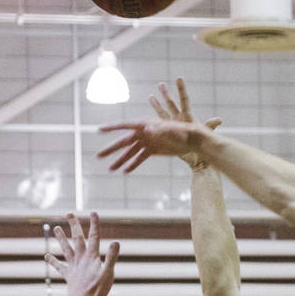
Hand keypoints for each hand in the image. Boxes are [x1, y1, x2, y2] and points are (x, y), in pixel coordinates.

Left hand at [45, 212, 118, 295]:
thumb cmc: (97, 290)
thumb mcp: (108, 273)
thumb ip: (112, 257)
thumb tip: (116, 241)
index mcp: (92, 257)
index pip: (94, 237)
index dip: (94, 224)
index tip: (93, 212)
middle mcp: (81, 259)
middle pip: (77, 238)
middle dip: (74, 225)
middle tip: (69, 214)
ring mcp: (73, 266)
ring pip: (66, 249)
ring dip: (61, 238)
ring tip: (56, 228)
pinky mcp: (68, 275)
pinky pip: (59, 267)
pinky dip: (53, 261)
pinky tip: (47, 256)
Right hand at [99, 79, 218, 172]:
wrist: (196, 140)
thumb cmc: (186, 131)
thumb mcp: (173, 129)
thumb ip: (161, 129)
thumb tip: (148, 128)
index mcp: (147, 124)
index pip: (126, 125)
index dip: (112, 127)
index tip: (99, 130)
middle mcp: (145, 132)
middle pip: (124, 141)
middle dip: (111, 149)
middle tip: (98, 156)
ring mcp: (148, 142)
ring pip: (130, 152)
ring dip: (120, 161)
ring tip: (110, 169)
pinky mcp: (154, 150)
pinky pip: (140, 158)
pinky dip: (133, 165)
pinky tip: (125, 171)